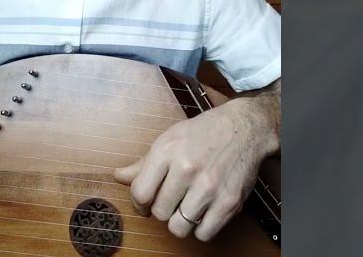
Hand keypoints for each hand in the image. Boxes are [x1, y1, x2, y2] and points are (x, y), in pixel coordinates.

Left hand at [112, 89, 278, 241]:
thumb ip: (143, 163)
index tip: (145, 204)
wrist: (244, 128)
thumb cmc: (204, 133)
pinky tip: (203, 212)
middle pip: (159, 212)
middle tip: (171, 200)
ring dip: (180, 221)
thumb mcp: (169, 139)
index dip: (139, 204)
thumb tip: (118, 176)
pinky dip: (201, 228)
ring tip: (186, 207)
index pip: (140, 193)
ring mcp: (209, 186)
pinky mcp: (229, 201)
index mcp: (168, 151)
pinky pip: (204, 234)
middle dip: (162, 210)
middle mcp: (187, 168)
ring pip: (179, 227)